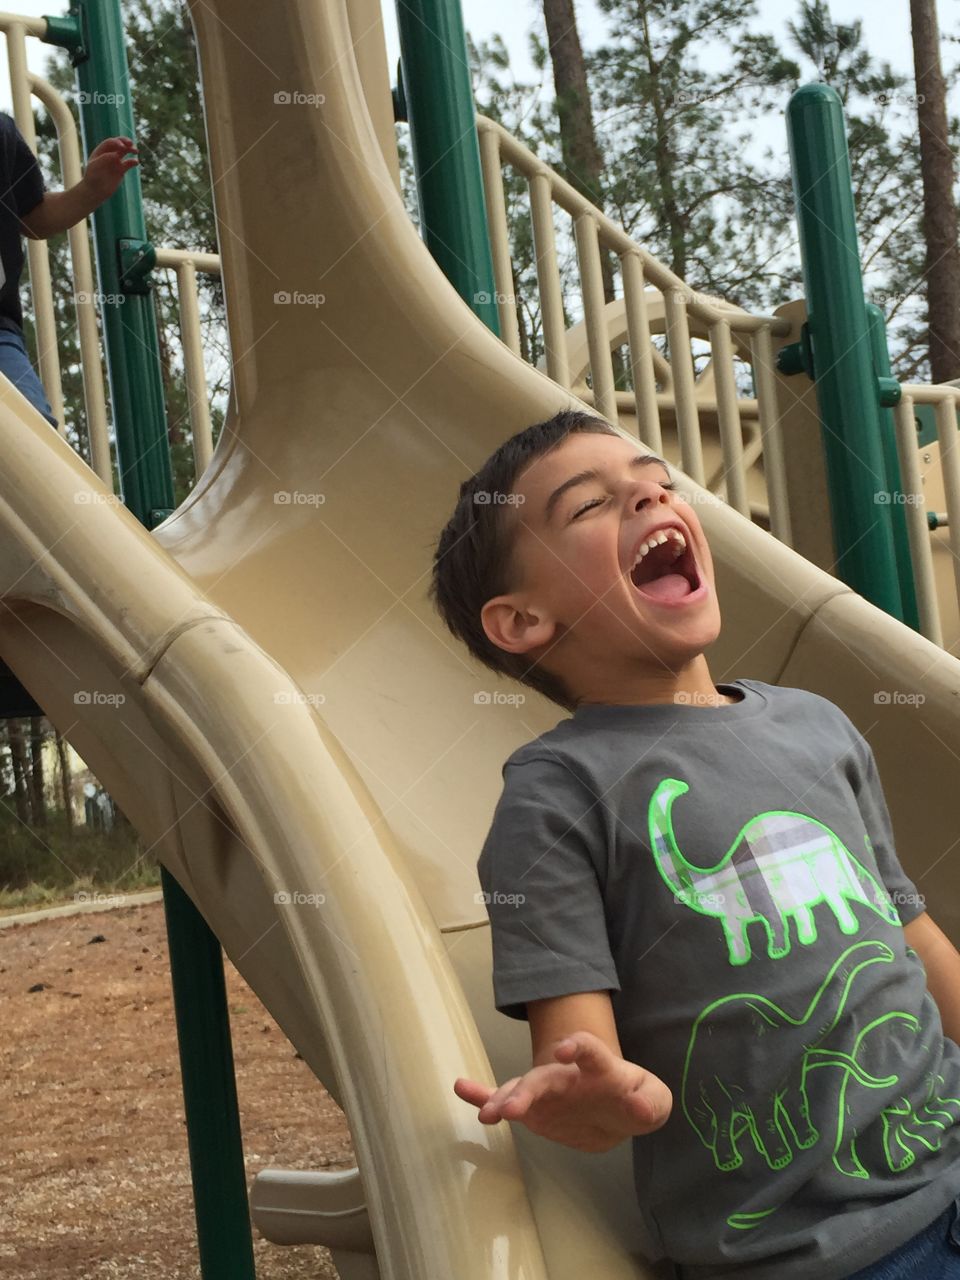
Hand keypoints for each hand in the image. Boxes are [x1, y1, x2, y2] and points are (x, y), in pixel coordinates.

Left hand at [81, 136, 138, 203]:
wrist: (95, 191)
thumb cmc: (92, 178)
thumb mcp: (95, 167)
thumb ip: (104, 159)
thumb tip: (116, 155)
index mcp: (101, 151)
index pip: (110, 143)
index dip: (117, 142)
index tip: (122, 147)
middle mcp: (108, 154)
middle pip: (118, 144)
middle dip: (125, 142)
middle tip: (131, 144)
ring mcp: (115, 161)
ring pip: (124, 152)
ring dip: (131, 149)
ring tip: (136, 151)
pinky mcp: (121, 170)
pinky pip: (128, 163)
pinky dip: (133, 161)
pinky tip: (136, 162)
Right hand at [453, 1031, 671, 1152]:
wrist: (614, 1111)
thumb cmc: (634, 1099)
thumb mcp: (654, 1101)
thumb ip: (651, 1101)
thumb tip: (637, 1104)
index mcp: (599, 1068)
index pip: (589, 1049)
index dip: (577, 1046)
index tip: (564, 1050)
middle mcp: (567, 1075)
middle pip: (544, 1077)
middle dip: (527, 1090)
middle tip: (511, 1108)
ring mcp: (547, 1092)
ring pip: (519, 1090)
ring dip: (502, 1099)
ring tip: (487, 1114)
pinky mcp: (533, 1110)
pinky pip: (502, 1100)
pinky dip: (482, 1095)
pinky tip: (462, 1089)